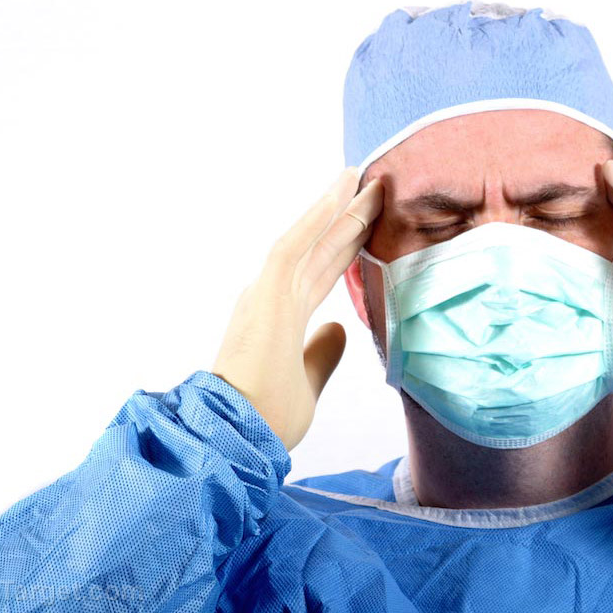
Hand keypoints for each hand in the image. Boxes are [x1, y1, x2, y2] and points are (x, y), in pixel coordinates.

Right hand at [212, 169, 382, 449]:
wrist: (236, 437)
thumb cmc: (265, 418)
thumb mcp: (307, 382)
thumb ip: (322, 354)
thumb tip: (339, 329)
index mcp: (283, 318)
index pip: (323, 272)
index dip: (347, 246)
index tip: (369, 222)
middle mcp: (275, 298)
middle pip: (322, 249)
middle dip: (350, 218)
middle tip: (377, 185)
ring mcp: (269, 293)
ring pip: (311, 238)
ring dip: (337, 205)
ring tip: (363, 175)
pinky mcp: (266, 294)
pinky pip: (294, 244)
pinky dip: (317, 216)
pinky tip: (340, 190)